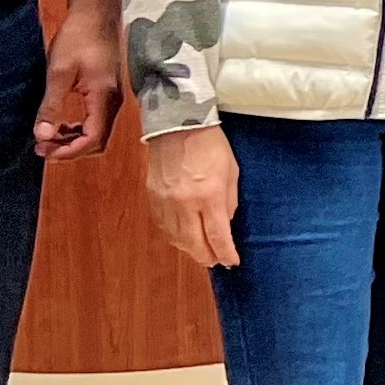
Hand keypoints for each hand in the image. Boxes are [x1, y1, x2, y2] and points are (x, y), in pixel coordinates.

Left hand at [33, 0, 121, 160]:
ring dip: (73, 141)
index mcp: (104, 99)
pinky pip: (95, 121)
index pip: (92, 139)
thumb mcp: (59, 72)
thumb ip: (52, 105)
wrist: (96, 13)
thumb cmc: (78, 37)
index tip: (42, 150)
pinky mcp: (107, 93)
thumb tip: (41, 135)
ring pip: (97, 133)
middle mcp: (113, 103)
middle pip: (96, 141)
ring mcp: (112, 98)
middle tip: (41, 148)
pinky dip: (78, 129)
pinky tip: (61, 124)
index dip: (67, 151)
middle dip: (69, 149)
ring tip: (47, 138)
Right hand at [144, 123, 240, 267]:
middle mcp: (185, 203)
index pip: (218, 237)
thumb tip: (225, 225)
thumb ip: (229, 202)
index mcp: (209, 196)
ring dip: (189, 248)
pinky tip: (182, 235)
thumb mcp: (231, 173)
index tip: (232, 261)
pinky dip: (173, 235)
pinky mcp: (153, 195)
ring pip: (175, 238)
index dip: (226, 254)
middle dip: (206, 257)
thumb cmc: (210, 144)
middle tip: (215, 261)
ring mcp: (165, 201)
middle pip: (193, 244)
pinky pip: (162, 225)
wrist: (178, 123)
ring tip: (200, 250)